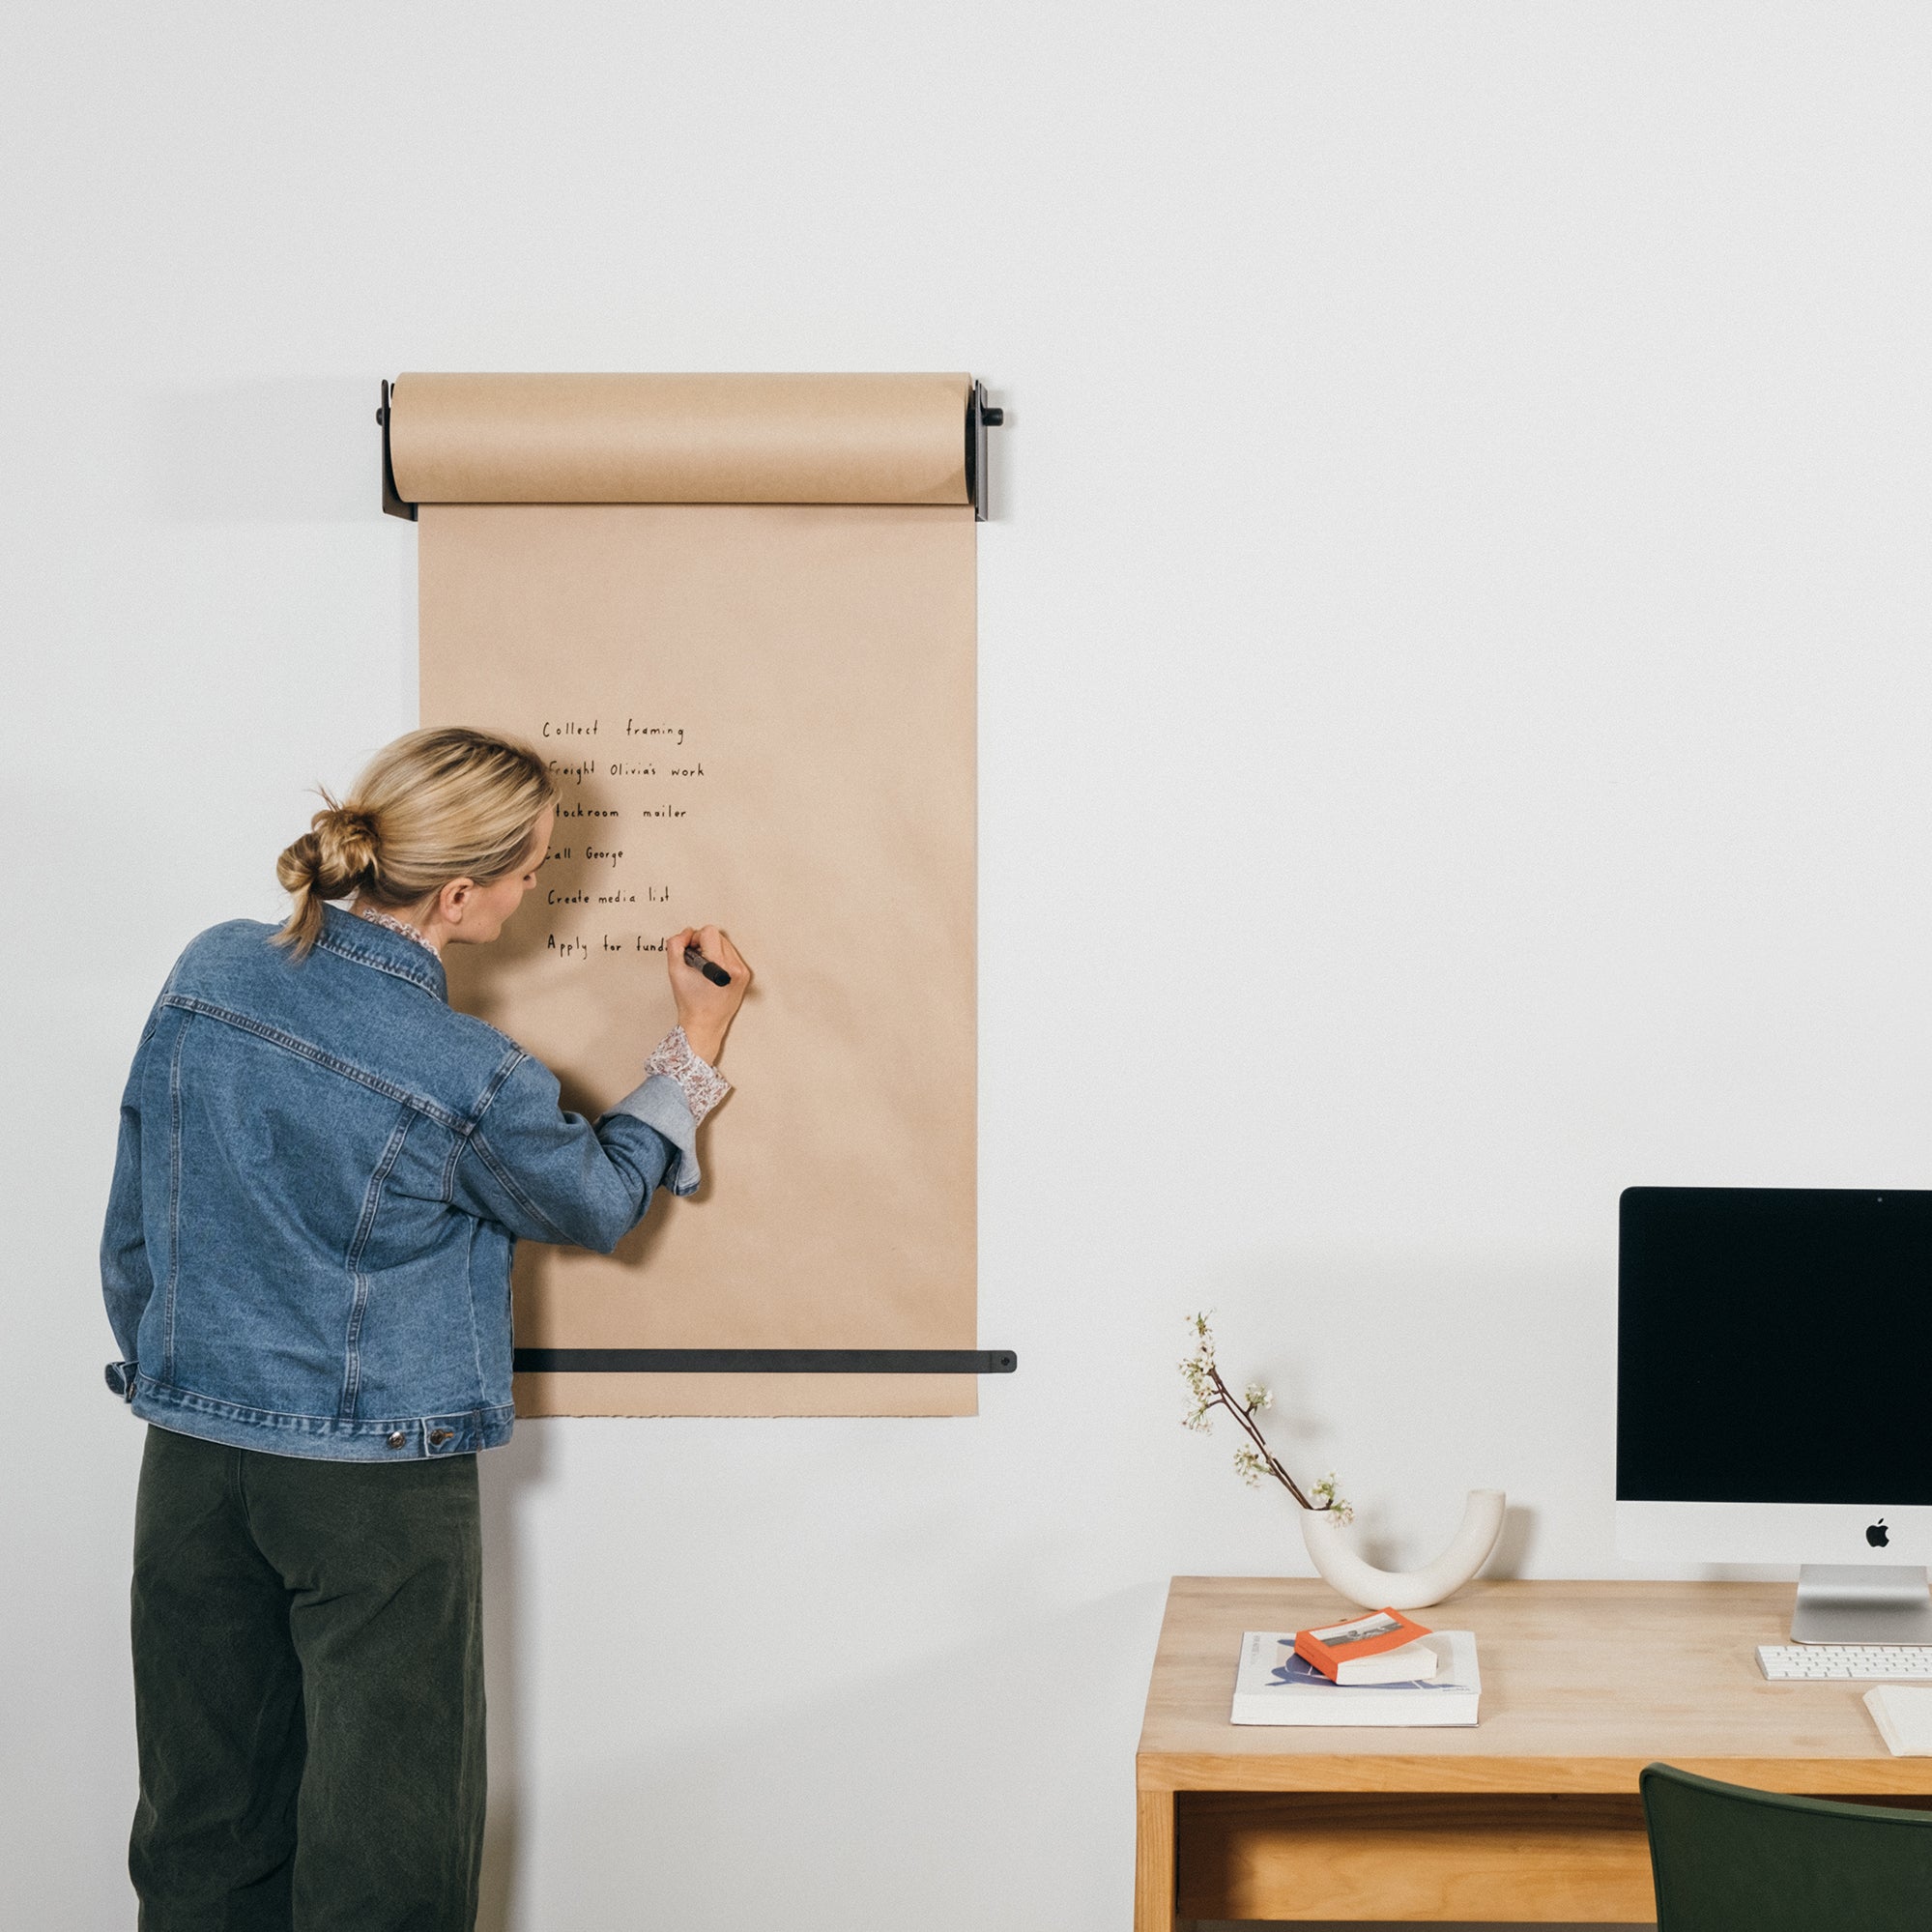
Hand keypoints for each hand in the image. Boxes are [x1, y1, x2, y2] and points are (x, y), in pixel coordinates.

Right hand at [666, 925, 750, 1065]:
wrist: (704, 1024)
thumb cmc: (690, 1002)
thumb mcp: (675, 971)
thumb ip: (676, 945)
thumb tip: (687, 932)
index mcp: (720, 966)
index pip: (709, 932)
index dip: (695, 938)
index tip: (691, 951)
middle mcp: (735, 968)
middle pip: (719, 936)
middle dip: (704, 944)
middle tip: (696, 961)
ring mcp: (742, 972)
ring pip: (726, 944)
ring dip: (713, 951)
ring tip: (704, 968)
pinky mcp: (745, 976)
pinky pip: (732, 956)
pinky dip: (721, 959)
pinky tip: (713, 973)